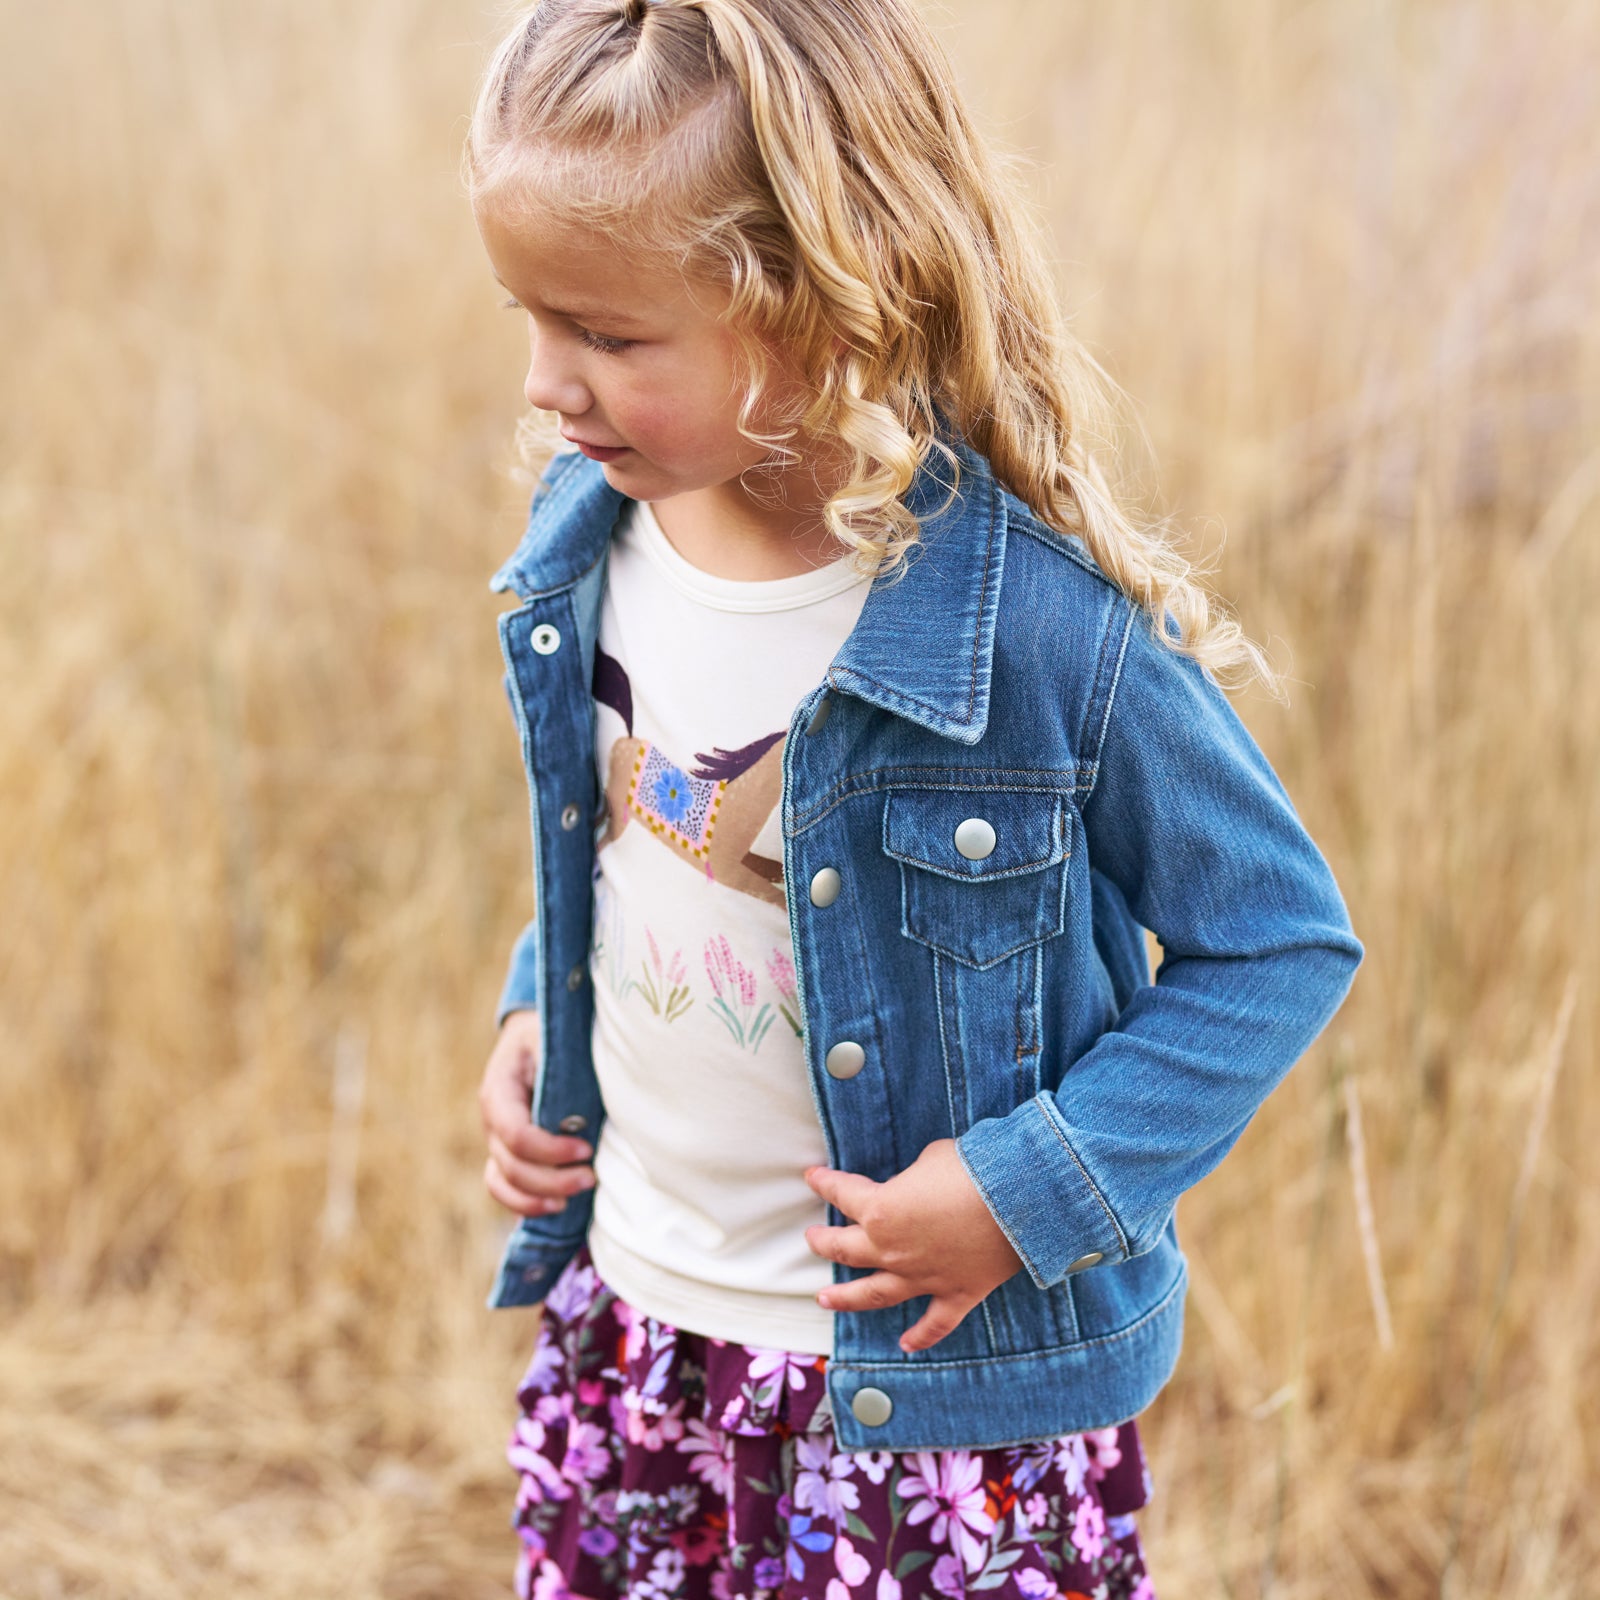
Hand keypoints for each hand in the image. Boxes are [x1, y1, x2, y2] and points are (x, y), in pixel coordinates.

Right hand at [478, 1009, 595, 1214]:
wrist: (533, 1034)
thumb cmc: (549, 1036)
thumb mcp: (555, 1041)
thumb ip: (566, 1070)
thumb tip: (599, 1102)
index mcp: (500, 1090)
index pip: (516, 1134)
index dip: (550, 1150)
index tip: (586, 1149)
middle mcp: (492, 1119)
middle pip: (511, 1166)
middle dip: (552, 1179)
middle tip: (591, 1178)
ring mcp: (496, 1140)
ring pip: (502, 1183)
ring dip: (536, 1200)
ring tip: (571, 1201)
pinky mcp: (508, 1153)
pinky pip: (505, 1188)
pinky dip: (526, 1205)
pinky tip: (556, 1208)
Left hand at [803, 1138, 1022, 1352]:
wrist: (1017, 1199)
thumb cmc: (971, 1169)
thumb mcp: (930, 1159)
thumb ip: (914, 1178)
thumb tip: (918, 1186)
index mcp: (880, 1211)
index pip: (842, 1194)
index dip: (825, 1184)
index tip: (812, 1178)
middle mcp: (891, 1250)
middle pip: (845, 1251)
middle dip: (823, 1243)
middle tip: (812, 1239)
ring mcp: (921, 1278)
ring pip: (873, 1295)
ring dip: (846, 1298)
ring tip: (824, 1299)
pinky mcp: (954, 1295)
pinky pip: (933, 1324)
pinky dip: (919, 1337)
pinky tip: (905, 1344)